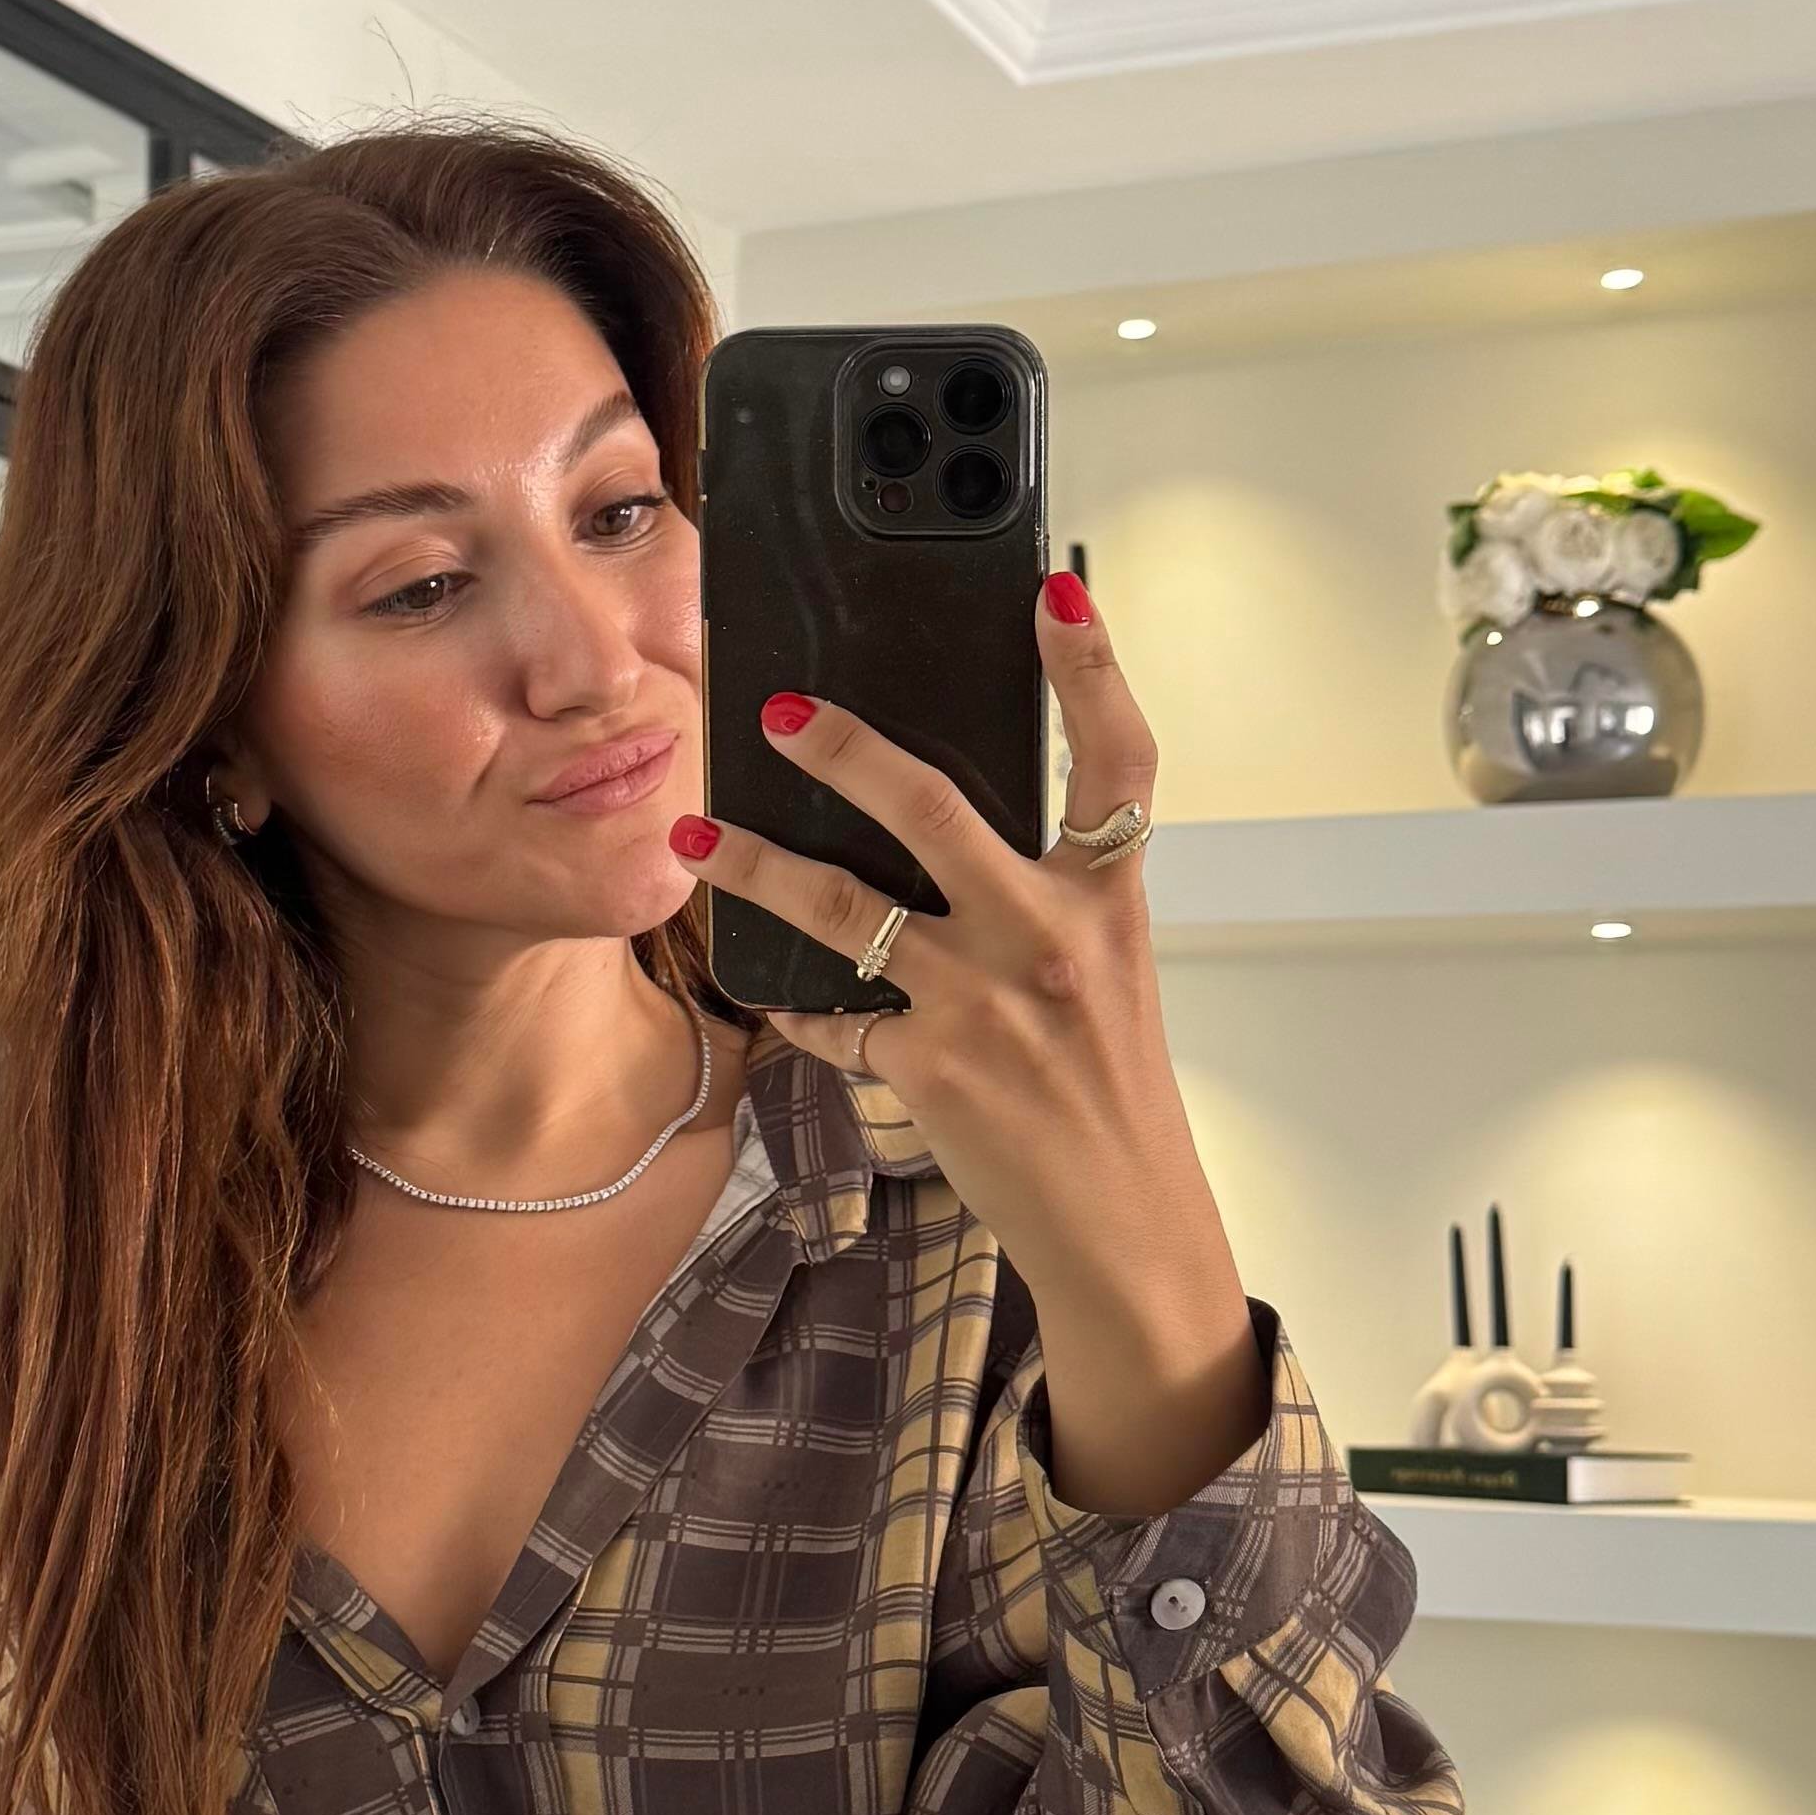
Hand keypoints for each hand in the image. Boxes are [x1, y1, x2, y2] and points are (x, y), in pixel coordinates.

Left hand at [677, 576, 1266, 1517]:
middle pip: (936, 809)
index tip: (1055, 589)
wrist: (1123, 1225)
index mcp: (1109, 900)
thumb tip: (947, 827)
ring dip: (755, 869)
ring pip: (843, 908)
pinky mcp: (928, 1066)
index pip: (1117, 760)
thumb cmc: (1106, 1091)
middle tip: (775, 707)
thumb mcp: (1102, 973)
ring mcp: (984, 1002)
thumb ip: (1043, 896)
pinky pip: (834, 1018)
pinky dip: (798, 1007)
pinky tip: (765, 994)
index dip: (1092, 668)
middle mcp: (1050, 937)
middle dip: (845, 749)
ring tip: (692, 840)